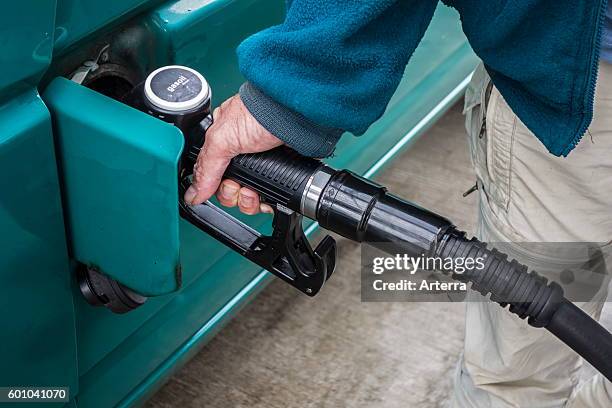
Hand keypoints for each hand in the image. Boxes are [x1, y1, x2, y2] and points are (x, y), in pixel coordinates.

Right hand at [183, 94, 282, 213]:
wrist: (294, 117)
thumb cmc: (260, 114)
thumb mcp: (222, 138)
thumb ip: (205, 167)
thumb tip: (193, 193)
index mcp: (224, 143)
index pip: (212, 175)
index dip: (215, 186)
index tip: (221, 186)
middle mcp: (242, 155)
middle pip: (230, 190)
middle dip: (232, 194)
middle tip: (238, 186)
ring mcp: (262, 166)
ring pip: (248, 198)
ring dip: (248, 202)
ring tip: (253, 193)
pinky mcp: (280, 174)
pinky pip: (269, 198)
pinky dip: (267, 202)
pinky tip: (267, 199)